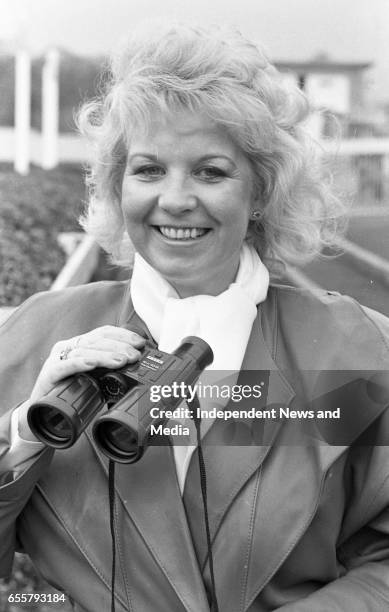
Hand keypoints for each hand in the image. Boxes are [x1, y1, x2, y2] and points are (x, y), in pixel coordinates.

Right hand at [17, 327, 145, 441]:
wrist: (43, 413)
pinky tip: (92, 364)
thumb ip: (109, 369)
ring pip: (83, 351)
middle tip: (135, 355)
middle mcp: (67, 348)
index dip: (122, 335)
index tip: (140, 343)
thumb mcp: (94, 377)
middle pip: (96, 340)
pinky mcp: (48, 375)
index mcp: (78, 344)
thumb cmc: (70, 393)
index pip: (102, 333)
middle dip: (119, 346)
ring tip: (122, 361)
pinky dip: (80, 363)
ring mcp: (56, 360)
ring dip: (105, 355)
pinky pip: (64, 366)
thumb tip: (135, 366)